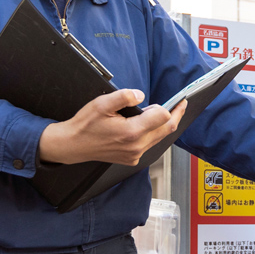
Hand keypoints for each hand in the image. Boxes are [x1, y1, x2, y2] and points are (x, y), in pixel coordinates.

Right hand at [38, 89, 187, 165]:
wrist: (73, 145)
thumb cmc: (85, 125)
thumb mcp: (102, 104)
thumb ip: (124, 97)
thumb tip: (140, 95)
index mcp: (131, 132)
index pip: (163, 118)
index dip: (168, 106)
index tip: (176, 99)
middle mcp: (136, 146)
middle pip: (166, 129)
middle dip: (176, 115)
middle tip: (182, 104)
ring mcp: (135, 154)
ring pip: (159, 138)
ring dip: (163, 124)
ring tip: (163, 111)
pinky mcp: (132, 158)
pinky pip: (149, 144)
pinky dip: (153, 133)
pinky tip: (147, 124)